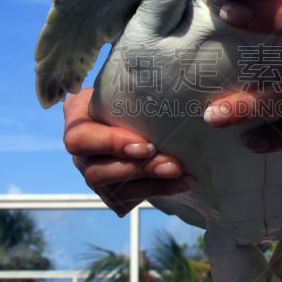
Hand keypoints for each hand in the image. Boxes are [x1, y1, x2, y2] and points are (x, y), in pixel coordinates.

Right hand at [63, 89, 189, 215]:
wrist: (141, 110)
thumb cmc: (134, 90)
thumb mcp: (134, 81)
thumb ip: (148, 87)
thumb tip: (204, 106)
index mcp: (77, 117)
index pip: (79, 138)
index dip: (110, 144)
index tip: (146, 145)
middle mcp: (81, 150)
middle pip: (95, 170)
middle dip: (137, 169)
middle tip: (172, 164)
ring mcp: (94, 172)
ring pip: (113, 189)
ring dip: (150, 183)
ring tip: (181, 174)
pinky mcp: (111, 191)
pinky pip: (128, 200)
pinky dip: (158, 191)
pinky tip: (182, 183)